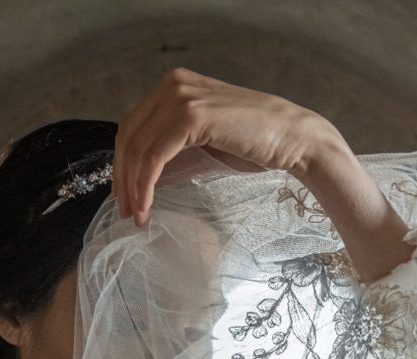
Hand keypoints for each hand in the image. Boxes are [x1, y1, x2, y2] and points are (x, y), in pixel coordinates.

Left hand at [112, 68, 339, 227]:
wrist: (294, 139)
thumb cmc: (255, 144)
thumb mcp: (203, 148)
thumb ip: (172, 158)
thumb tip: (141, 182)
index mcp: (174, 86)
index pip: (132, 126)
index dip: (122, 164)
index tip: (125, 197)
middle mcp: (173, 84)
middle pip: (128, 135)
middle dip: (122, 177)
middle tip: (125, 211)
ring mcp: (181, 97)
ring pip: (137, 147)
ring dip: (132, 186)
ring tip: (136, 215)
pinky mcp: (191, 116)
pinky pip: (154, 156)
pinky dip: (145, 185)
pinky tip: (147, 207)